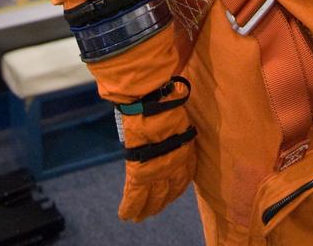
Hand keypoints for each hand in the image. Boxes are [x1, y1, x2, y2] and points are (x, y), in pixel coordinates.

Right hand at [116, 89, 196, 221]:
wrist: (151, 98)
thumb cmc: (163, 97)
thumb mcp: (175, 112)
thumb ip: (173, 122)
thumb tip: (170, 111)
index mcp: (186, 146)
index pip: (185, 173)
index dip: (178, 185)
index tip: (173, 190)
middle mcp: (176, 162)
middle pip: (171, 190)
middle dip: (162, 201)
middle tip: (154, 209)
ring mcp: (159, 170)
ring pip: (154, 197)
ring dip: (146, 208)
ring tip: (139, 215)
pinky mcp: (140, 173)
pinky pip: (135, 196)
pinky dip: (130, 206)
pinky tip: (126, 214)